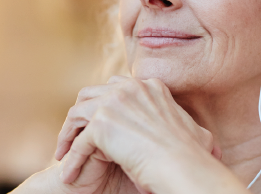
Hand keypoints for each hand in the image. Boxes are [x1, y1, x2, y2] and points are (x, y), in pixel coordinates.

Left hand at [56, 76, 221, 192]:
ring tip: (63, 155)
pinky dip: (71, 159)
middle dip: (80, 115)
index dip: (102, 106)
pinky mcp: (102, 124)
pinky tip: (69, 175)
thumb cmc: (193, 157)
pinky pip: (78, 143)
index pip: (115, 88)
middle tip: (74, 137)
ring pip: (77, 114)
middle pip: (90, 95)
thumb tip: (197, 134)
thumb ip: (183, 124)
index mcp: (149, 86)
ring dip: (68, 134)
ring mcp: (114, 102)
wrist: (185, 167)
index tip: (97, 125)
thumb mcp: (195, 132)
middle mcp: (130, 87)